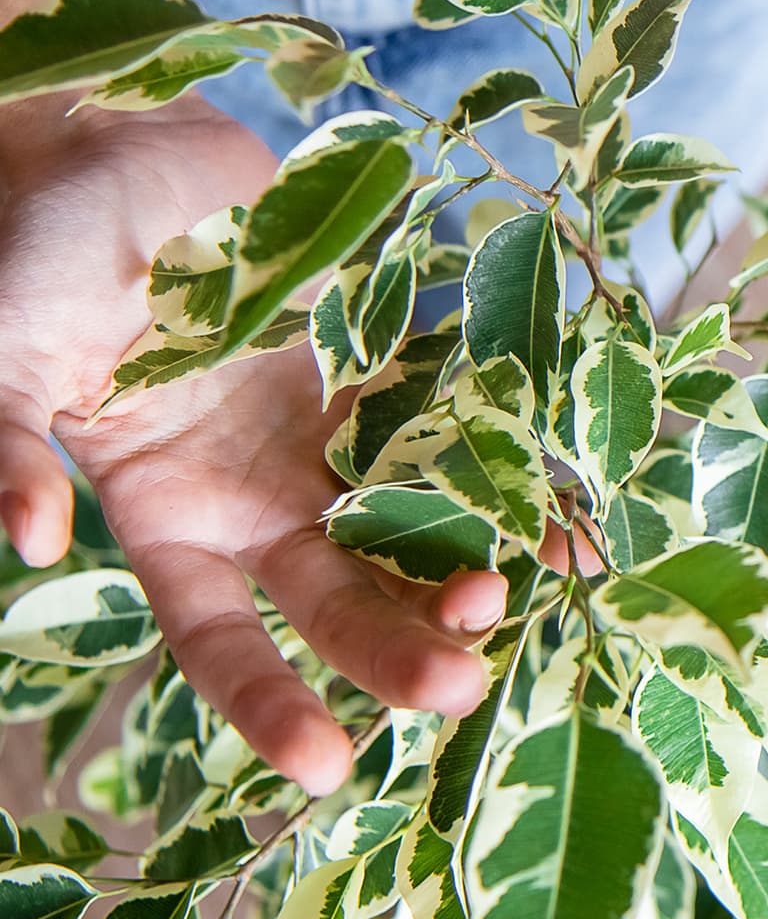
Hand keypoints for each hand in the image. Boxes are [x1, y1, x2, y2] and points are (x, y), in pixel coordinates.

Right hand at [0, 98, 508, 793]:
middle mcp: (257, 497)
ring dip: (461, 566)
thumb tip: (28, 540)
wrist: (110, 154)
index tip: (324, 764)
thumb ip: (11, 447)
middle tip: (462, 684)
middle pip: (336, 595)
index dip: (266, 700)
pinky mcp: (371, 373)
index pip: (219, 637)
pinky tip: (560, 509)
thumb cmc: (35, 258)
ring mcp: (322, 438)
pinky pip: (441, 429)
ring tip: (520, 597)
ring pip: (404, 524)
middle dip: (396, 646)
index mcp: (169, 518)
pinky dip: (499, 469)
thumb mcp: (5, 357)